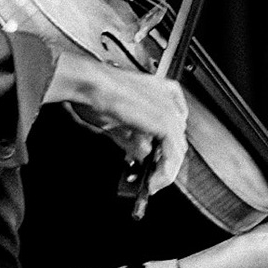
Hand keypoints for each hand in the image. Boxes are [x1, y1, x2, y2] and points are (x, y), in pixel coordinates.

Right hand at [46, 53, 189, 192]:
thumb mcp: (116, 121)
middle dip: (163, 163)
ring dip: (165, 171)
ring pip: (177, 149)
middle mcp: (168, 99)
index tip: (153, 166)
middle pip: (177, 139)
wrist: (90, 83)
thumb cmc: (95, 93)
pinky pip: (172, 153)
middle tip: (151, 179)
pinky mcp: (164, 122)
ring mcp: (168, 109)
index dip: (163, 151)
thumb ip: (133, 138)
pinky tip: (153, 181)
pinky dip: (164, 171)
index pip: (171, 128)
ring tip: (151, 184)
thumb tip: (142, 154)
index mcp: (159, 92)